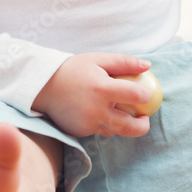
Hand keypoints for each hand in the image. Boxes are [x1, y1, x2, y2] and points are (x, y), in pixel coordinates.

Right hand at [31, 53, 153, 138]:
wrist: (43, 86)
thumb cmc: (73, 69)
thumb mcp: (99, 59)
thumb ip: (124, 62)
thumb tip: (147, 65)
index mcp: (103, 89)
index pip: (135, 96)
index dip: (146, 96)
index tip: (148, 95)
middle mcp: (96, 110)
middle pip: (129, 127)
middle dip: (143, 126)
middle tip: (145, 119)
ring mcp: (88, 124)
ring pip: (114, 131)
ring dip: (122, 124)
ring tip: (124, 114)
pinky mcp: (80, 132)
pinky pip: (99, 131)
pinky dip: (105, 124)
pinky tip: (102, 113)